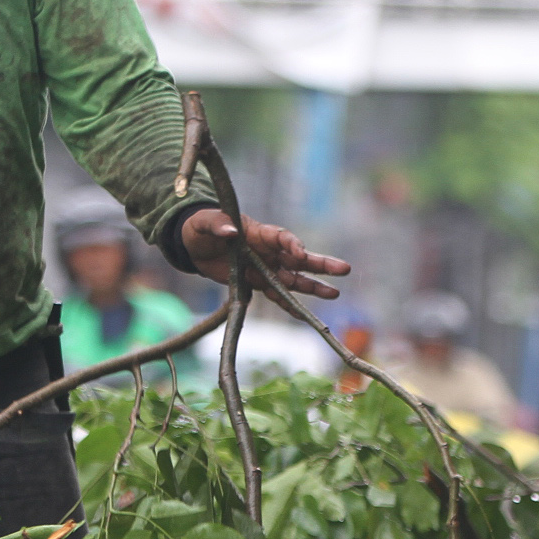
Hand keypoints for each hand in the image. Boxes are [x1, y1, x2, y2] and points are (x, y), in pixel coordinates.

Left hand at [181, 210, 352, 301]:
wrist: (194, 244)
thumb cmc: (201, 226)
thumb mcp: (204, 222)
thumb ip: (217, 224)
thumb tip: (229, 231)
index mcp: (258, 232)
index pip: (280, 237)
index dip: (292, 244)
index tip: (300, 252)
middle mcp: (267, 251)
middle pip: (299, 258)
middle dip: (320, 264)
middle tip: (344, 269)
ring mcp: (265, 268)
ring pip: (294, 279)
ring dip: (313, 287)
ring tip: (334, 294)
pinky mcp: (256, 283)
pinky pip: (276, 296)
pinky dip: (288, 306)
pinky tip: (303, 316)